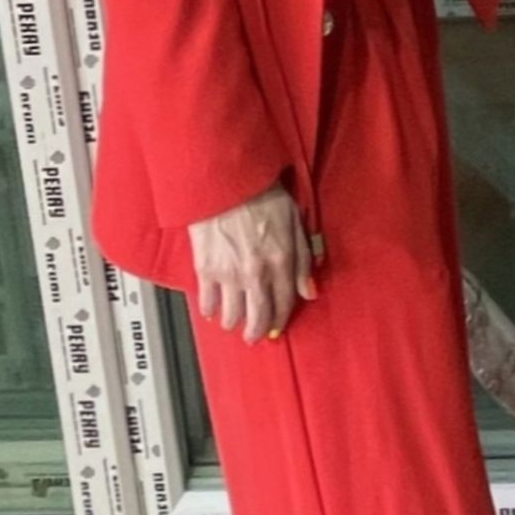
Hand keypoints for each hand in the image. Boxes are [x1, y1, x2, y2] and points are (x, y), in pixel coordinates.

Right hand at [189, 182, 317, 343]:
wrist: (227, 178)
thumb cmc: (261, 193)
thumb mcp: (294, 222)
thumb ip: (302, 260)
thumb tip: (308, 292)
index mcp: (281, 261)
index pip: (285, 303)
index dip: (282, 319)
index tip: (278, 326)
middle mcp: (256, 273)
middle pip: (258, 317)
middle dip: (258, 332)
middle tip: (255, 336)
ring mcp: (229, 274)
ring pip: (232, 315)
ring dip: (234, 323)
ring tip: (233, 323)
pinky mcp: (206, 268)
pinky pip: (207, 301)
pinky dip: (210, 310)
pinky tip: (213, 311)